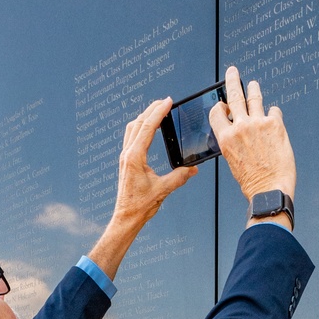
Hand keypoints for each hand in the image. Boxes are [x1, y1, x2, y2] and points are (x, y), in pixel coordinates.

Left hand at [113, 97, 196, 227]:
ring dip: (144, 117)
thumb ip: (179, 177)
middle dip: (152, 109)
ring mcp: (125, 157)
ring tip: (157, 110)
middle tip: (165, 101)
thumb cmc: (140, 206)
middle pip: (139, 123)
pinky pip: (131, 137)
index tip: (168, 101)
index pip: (147, 128)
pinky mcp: (125, 161)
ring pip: (132, 128)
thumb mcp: (163, 190)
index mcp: (135, 157)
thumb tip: (193, 169)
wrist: (126, 218)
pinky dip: (140, 127)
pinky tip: (147, 129)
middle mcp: (127, 154)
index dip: (159, 113)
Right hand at [208, 66, 295, 203]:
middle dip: (232, 80)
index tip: (223, 103)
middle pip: (234, 96)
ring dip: (254, 89)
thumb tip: (239, 127)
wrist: (270, 189)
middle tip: (233, 71)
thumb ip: (234, 140)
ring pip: (255, 98)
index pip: (217, 112)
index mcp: (225, 138)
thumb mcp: (234, 160)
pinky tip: (274, 118)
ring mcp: (258, 123)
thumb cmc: (253, 181)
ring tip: (254, 84)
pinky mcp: (275, 124)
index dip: (220, 106)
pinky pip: (274, 111)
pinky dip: (273, 114)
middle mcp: (240, 127)